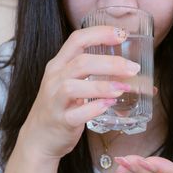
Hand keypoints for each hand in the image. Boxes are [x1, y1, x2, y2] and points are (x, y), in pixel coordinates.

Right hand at [18, 26, 140, 159]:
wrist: (39, 138)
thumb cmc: (61, 108)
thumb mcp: (70, 83)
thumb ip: (93, 74)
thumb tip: (132, 74)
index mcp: (58, 65)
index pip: (77, 40)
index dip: (100, 34)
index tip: (122, 35)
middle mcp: (54, 80)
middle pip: (81, 63)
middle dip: (110, 63)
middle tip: (133, 68)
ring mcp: (55, 101)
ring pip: (73, 87)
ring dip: (102, 86)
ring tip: (123, 88)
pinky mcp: (60, 121)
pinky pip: (76, 114)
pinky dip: (94, 109)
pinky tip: (108, 105)